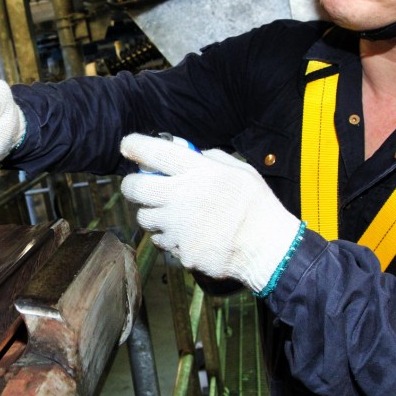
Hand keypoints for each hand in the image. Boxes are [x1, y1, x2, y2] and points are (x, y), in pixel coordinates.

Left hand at [119, 133, 302, 293]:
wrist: (268, 248)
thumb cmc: (256, 205)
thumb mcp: (239, 170)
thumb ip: (209, 158)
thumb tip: (185, 151)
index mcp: (197, 172)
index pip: (153, 152)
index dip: (134, 145)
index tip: (128, 145)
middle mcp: (181, 196)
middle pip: (134, 187)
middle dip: (131, 184)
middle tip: (139, 185)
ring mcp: (177, 226)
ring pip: (144, 217)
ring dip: (151, 213)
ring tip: (170, 213)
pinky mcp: (179, 250)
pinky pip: (161, 241)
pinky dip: (168, 237)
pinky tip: (186, 234)